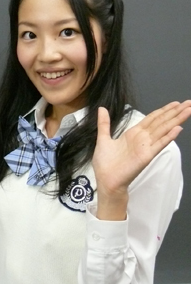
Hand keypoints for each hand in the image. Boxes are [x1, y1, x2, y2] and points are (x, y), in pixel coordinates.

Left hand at [92, 100, 190, 219]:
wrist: (106, 180)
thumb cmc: (105, 163)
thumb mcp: (103, 138)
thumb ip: (104, 123)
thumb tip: (102, 108)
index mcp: (133, 134)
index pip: (152, 119)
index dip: (164, 110)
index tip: (176, 103)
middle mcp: (142, 139)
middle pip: (161, 122)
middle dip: (175, 112)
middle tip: (188, 103)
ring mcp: (146, 147)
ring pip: (164, 130)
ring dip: (176, 120)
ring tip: (188, 110)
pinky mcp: (146, 156)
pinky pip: (159, 144)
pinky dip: (168, 136)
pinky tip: (178, 128)